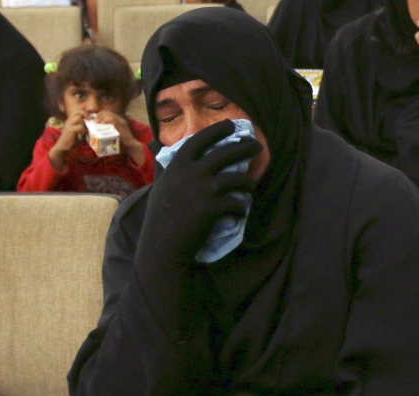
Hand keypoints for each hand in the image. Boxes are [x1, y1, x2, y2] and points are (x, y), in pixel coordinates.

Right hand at [48, 110, 88, 170]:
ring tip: (88, 128)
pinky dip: (83, 130)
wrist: (62, 147)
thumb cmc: (71, 142)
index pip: (77, 112)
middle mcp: (69, 121)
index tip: (91, 118)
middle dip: (86, 114)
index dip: (85, 113)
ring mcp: (69, 125)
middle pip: (78, 112)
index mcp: (71, 121)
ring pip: (78, 118)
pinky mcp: (70, 130)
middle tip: (91, 120)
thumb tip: (94, 131)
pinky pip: (79, 127)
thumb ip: (84, 131)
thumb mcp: (78, 135)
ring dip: (85, 122)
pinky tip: (84, 134)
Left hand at [95, 110, 144, 166]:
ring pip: (111, 116)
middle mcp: (120, 120)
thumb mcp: (113, 132)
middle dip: (100, 116)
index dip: (100, 114)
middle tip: (94, 121)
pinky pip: (115, 122)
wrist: (130, 145)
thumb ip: (108, 129)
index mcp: (118, 120)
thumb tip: (97, 129)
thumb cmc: (121, 140)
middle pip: (108, 113)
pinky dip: (108, 122)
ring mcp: (122, 123)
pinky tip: (103, 124)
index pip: (108, 112)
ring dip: (103, 118)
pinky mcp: (122, 127)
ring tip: (97, 122)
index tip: (94, 119)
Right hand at [136, 120, 260, 269]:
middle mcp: (191, 173)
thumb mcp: (161, 188)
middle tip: (257, 145)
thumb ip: (169, 171)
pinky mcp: (213, 207)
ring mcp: (203, 189)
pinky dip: (241, 209)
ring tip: (251, 187)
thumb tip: (167, 154)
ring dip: (248, 182)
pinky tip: (240, 214)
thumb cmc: (160, 219)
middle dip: (244, 146)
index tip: (231, 125)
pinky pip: (237, 203)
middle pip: (224, 153)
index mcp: (176, 166)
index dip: (216, 131)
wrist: (162, 246)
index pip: (198, 140)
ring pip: (237, 178)